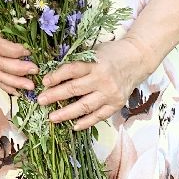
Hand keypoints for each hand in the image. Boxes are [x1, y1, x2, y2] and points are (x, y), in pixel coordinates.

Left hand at [37, 38, 152, 130]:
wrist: (137, 59)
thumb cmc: (112, 53)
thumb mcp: (95, 52)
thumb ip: (79, 64)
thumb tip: (56, 75)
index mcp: (95, 63)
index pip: (72, 70)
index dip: (56, 76)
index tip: (44, 82)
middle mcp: (102, 79)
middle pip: (75, 89)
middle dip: (55, 96)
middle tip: (41, 101)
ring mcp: (110, 93)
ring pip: (85, 106)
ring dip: (66, 113)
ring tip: (52, 117)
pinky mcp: (116, 104)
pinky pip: (98, 116)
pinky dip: (85, 122)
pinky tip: (73, 125)